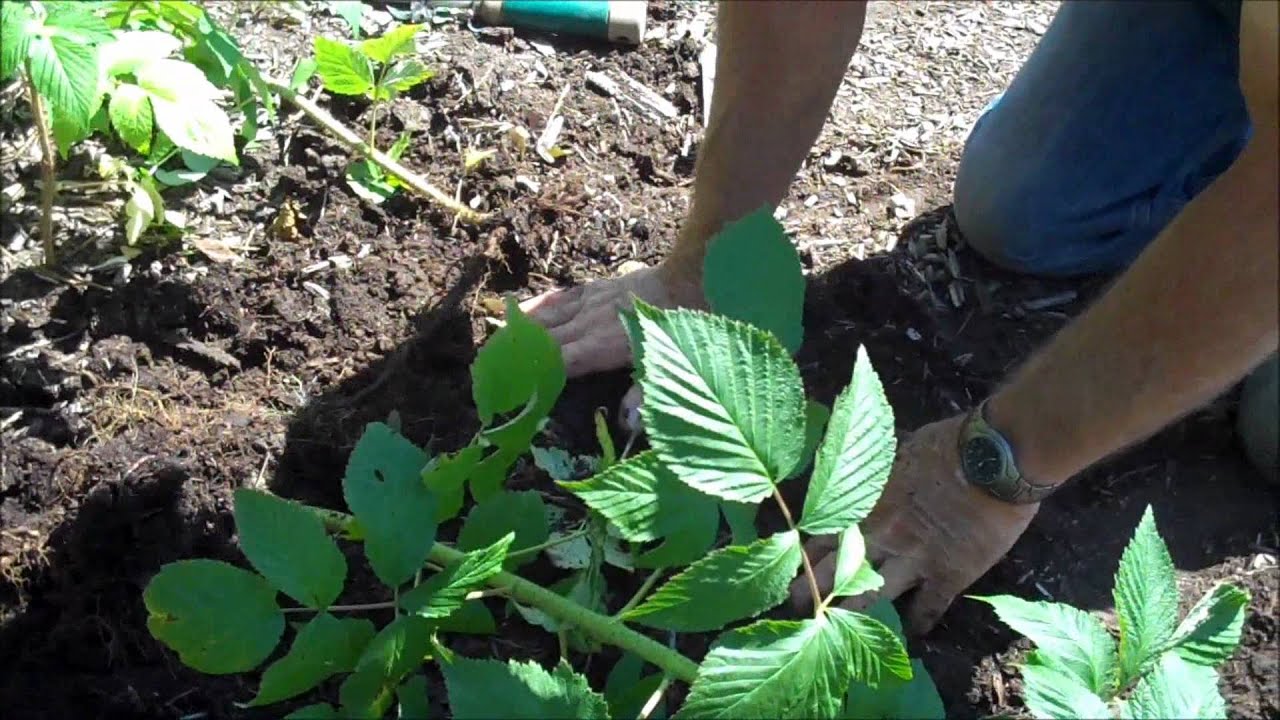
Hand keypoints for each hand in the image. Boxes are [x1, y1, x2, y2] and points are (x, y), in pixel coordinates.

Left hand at [790, 414, 1038, 634]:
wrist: (993, 459)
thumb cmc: (947, 444)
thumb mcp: (897, 448)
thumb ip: (879, 467)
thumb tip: (865, 455)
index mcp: (865, 504)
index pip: (822, 537)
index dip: (804, 556)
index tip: (791, 569)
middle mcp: (880, 536)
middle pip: (833, 572)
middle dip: (811, 592)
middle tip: (797, 608)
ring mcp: (912, 559)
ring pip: (870, 598)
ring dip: (852, 613)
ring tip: (836, 632)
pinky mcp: (946, 575)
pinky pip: (926, 608)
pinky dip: (919, 624)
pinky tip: (914, 634)